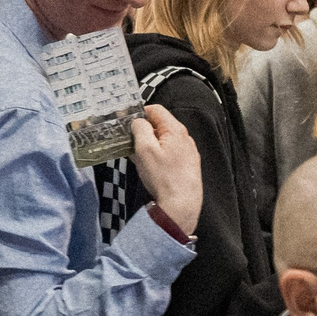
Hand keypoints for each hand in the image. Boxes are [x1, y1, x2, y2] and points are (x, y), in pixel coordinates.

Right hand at [129, 104, 202, 235]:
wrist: (181, 205)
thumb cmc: (164, 178)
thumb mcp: (145, 149)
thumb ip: (140, 129)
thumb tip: (138, 122)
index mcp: (176, 130)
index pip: (156, 110)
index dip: (140, 113)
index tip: (128, 123)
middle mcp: (185, 138)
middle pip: (160, 126)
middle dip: (143, 132)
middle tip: (130, 143)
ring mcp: (187, 152)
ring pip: (164, 141)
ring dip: (149, 146)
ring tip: (139, 159)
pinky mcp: (187, 166)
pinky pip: (169, 154)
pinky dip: (158, 156)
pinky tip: (150, 169)